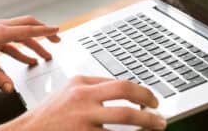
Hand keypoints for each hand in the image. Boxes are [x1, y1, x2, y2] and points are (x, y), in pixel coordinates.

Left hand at [0, 15, 59, 92]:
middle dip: (42, 33)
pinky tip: (25, 60)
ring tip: (43, 57)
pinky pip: (10, 41)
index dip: (44, 31)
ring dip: (32, 44)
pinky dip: (20, 49)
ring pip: (19, 34)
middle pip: (26, 26)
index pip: (27, 30)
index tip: (58, 31)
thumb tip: (10, 89)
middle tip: (56, 40)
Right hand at [0, 76, 166, 130]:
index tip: (150, 99)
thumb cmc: (48, 116)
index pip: (118, 82)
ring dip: (148, 121)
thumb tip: (120, 93)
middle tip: (159, 110)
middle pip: (125, 91)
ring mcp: (84, 116)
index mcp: (80, 82)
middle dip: (148, 100)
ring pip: (126, 116)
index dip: (140, 91)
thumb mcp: (67, 94)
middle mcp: (83, 95)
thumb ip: (90, 91)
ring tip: (158, 125)